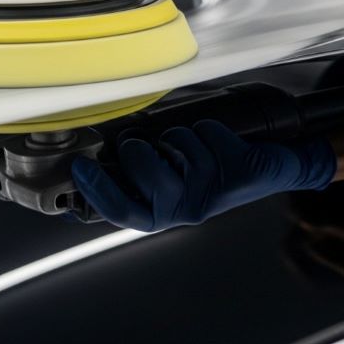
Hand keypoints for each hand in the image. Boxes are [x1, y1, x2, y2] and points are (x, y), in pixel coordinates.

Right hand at [74, 120, 336, 231]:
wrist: (265, 172)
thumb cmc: (205, 175)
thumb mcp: (166, 184)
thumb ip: (129, 179)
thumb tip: (78, 168)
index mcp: (159, 214)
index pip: (121, 210)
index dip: (97, 190)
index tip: (79, 167)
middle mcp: (183, 209)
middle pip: (143, 168)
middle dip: (140, 146)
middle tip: (150, 147)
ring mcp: (212, 192)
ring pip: (175, 142)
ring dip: (181, 135)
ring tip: (193, 148)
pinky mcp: (241, 173)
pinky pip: (207, 132)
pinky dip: (210, 129)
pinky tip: (220, 145)